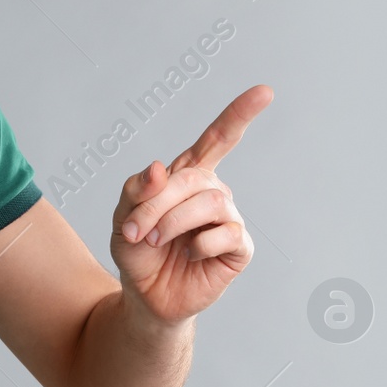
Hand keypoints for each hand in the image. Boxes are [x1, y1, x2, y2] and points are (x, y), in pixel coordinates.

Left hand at [111, 86, 271, 326]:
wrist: (145, 295)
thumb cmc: (137, 250)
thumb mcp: (123, 217)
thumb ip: (136, 190)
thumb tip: (159, 168)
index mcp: (188, 176)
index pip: (218, 139)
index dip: (239, 115)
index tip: (264, 92)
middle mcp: (213, 192)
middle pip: (194, 178)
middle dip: (157, 203)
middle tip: (134, 230)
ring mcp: (229, 219)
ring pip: (211, 202)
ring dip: (173, 222)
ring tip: (154, 241)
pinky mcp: (238, 248)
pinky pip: (226, 234)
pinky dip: (198, 245)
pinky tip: (187, 255)